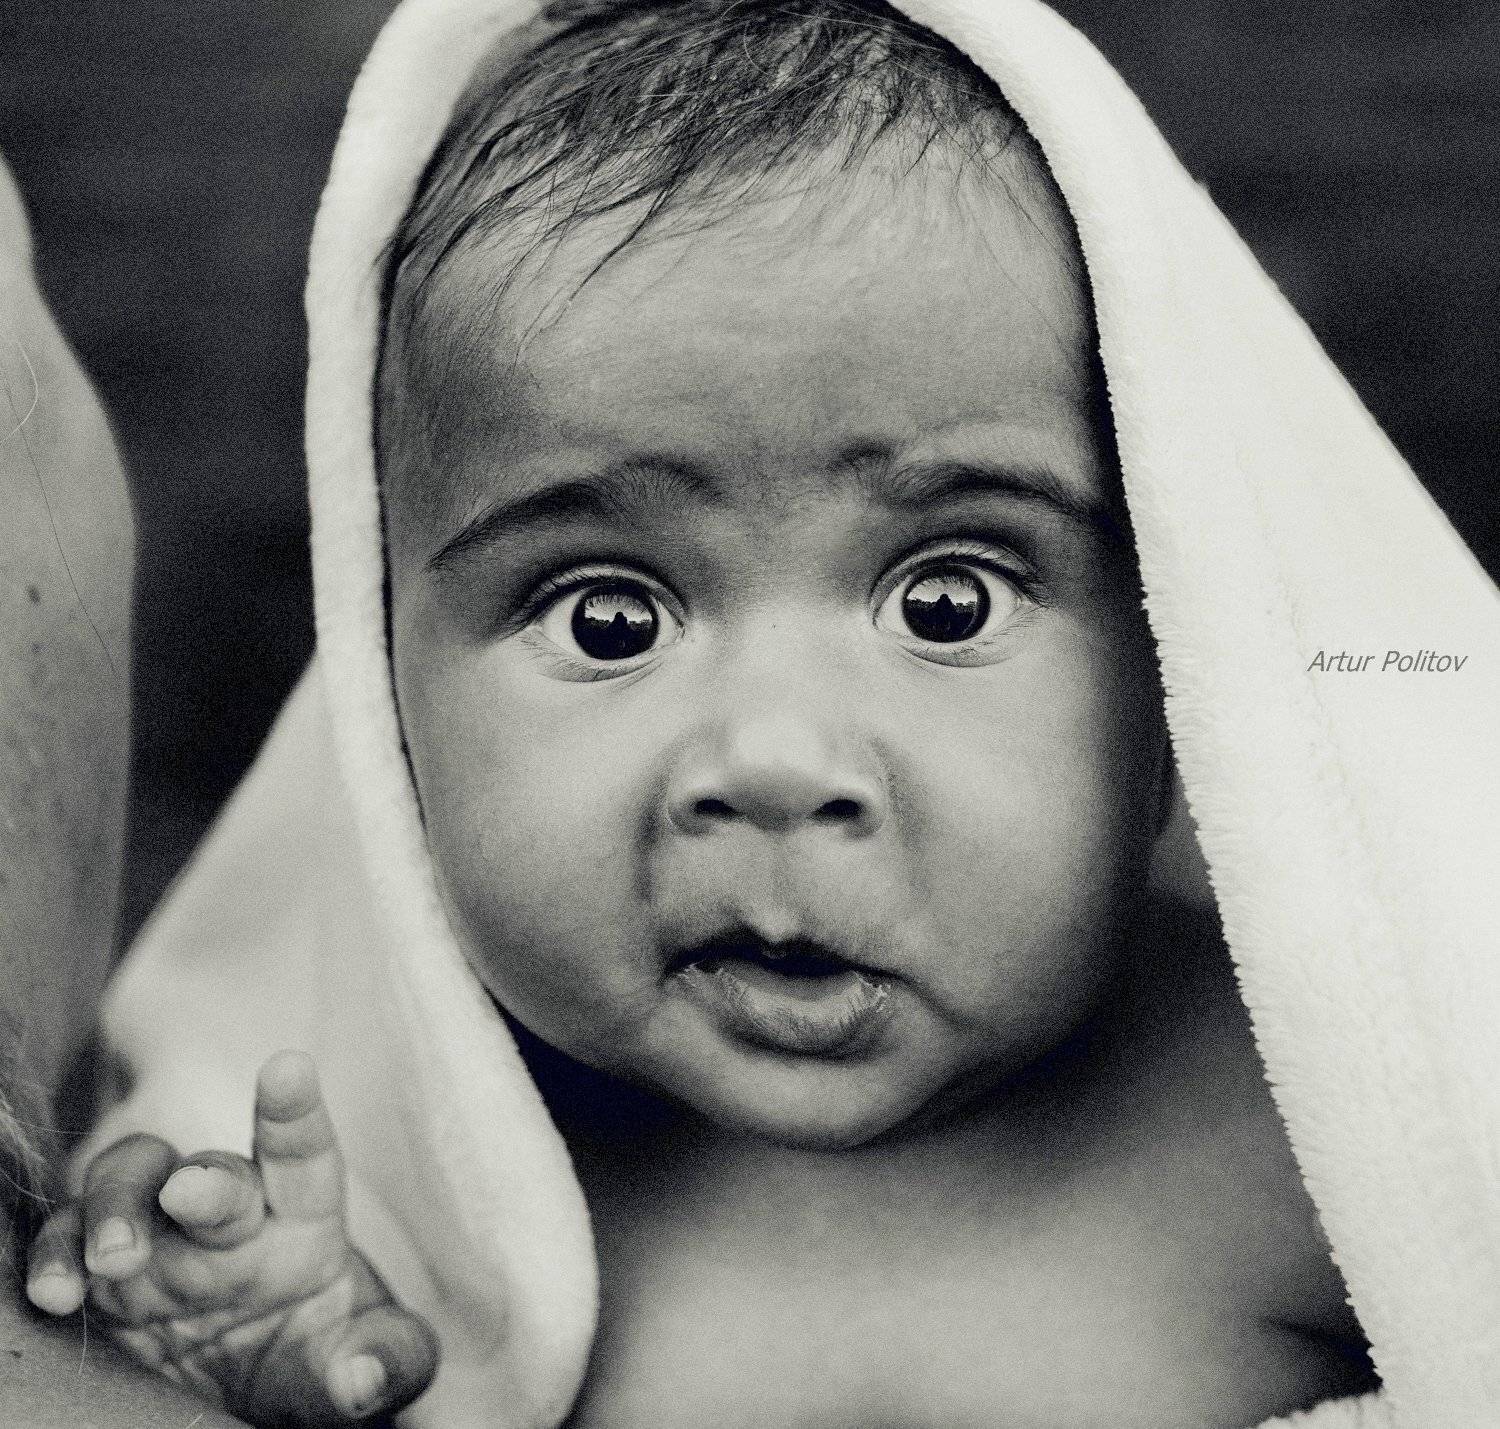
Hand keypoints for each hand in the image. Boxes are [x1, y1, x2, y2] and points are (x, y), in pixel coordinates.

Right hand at [25, 1051, 438, 1426]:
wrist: (250, 1395)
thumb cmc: (316, 1356)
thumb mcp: (360, 1358)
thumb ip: (383, 1358)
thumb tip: (365, 1379)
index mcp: (300, 1216)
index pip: (303, 1155)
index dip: (296, 1110)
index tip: (290, 1067)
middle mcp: (229, 1214)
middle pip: (214, 1171)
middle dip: (201, 1179)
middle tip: (186, 1192)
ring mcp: (161, 1234)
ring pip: (130, 1179)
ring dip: (116, 1207)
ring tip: (113, 1258)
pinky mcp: (102, 1270)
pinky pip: (65, 1239)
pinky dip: (54, 1254)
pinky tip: (55, 1292)